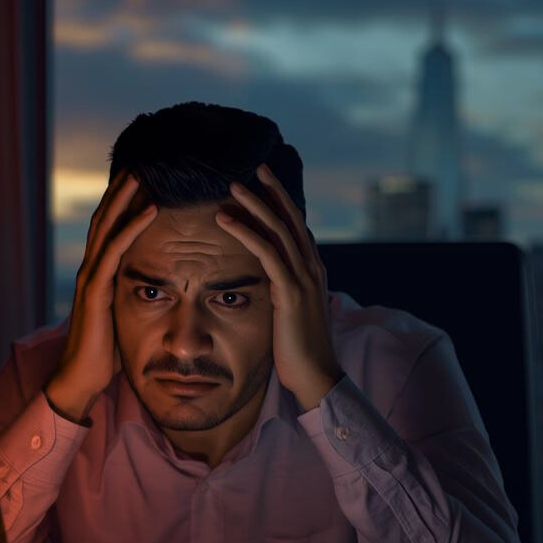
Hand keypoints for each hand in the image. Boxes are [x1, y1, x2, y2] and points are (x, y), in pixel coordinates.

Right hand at [45, 169, 157, 421]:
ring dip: (126, 197)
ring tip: (144, 171)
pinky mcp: (96, 290)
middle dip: (122, 188)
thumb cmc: (106, 351)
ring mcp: (91, 277)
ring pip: (108, 226)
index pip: (109, 227)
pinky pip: (116, 251)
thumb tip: (160, 290)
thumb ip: (135, 296)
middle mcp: (91, 268)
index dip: (122, 201)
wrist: (82, 378)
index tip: (142, 177)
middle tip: (142, 160)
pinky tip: (150, 208)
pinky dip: (133, 227)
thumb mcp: (125, 316)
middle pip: (105, 217)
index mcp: (97, 272)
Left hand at [215, 164, 343, 411]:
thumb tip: (268, 282)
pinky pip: (266, 252)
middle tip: (254, 166)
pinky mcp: (291, 291)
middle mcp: (312, 268)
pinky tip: (226, 218)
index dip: (281, 202)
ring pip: (277, 229)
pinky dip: (245, 232)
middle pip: (290, 218)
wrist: (316, 376)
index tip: (265, 181)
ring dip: (254, 204)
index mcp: (312, 271)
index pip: (296, 227)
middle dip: (272, 191)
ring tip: (232, 184)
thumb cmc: (298, 351)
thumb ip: (283, 291)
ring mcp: (304, 278)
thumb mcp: (290, 313)